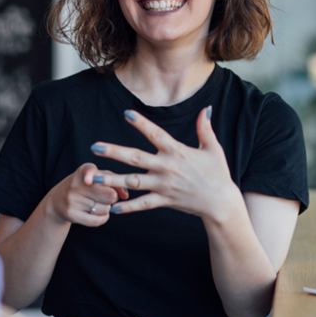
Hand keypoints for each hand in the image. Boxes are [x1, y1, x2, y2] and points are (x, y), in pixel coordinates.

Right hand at [46, 162, 129, 226]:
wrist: (57, 201)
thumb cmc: (84, 187)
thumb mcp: (96, 178)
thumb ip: (114, 181)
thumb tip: (125, 195)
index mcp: (82, 172)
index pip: (89, 171)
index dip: (91, 176)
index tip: (89, 180)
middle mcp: (75, 184)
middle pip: (110, 195)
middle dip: (113, 197)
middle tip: (107, 196)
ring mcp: (72, 200)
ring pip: (105, 209)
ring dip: (107, 208)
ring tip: (98, 204)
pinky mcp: (71, 214)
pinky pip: (97, 220)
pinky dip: (103, 218)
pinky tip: (99, 214)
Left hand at [89, 106, 241, 221]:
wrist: (221, 202)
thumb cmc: (218, 174)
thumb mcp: (213, 148)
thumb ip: (205, 128)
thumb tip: (206, 109)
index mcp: (177, 151)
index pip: (155, 134)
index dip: (141, 123)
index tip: (126, 113)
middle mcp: (167, 167)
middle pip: (136, 158)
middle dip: (114, 152)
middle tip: (95, 147)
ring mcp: (164, 185)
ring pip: (133, 182)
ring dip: (112, 179)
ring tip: (93, 176)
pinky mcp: (164, 200)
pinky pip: (143, 204)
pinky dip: (128, 207)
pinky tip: (113, 207)